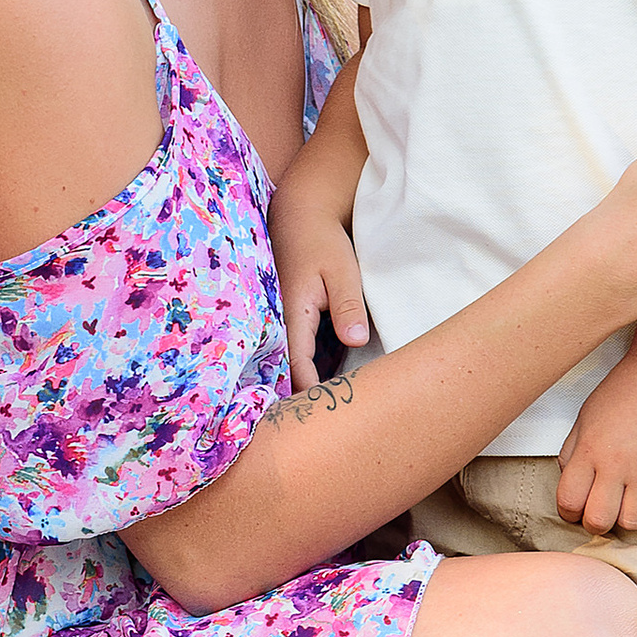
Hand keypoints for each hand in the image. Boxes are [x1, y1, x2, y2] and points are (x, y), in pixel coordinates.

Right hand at [272, 198, 369, 394]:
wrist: (299, 215)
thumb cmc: (322, 241)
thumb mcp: (343, 271)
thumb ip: (347, 306)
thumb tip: (355, 341)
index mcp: (292, 313)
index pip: (296, 362)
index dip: (308, 388)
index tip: (323, 412)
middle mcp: (281, 320)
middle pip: (289, 367)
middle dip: (304, 392)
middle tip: (327, 422)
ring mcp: (283, 319)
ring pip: (292, 359)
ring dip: (306, 378)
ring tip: (329, 405)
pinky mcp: (290, 316)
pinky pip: (297, 347)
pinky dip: (311, 362)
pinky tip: (330, 375)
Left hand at [556, 357, 636, 534]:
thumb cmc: (625, 389)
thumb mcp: (586, 416)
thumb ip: (573, 452)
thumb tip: (570, 481)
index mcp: (588, 449)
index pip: (568, 502)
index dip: (569, 512)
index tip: (577, 507)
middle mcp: (615, 464)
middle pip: (598, 521)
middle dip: (596, 522)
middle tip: (603, 509)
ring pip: (633, 522)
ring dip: (629, 517)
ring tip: (631, 500)